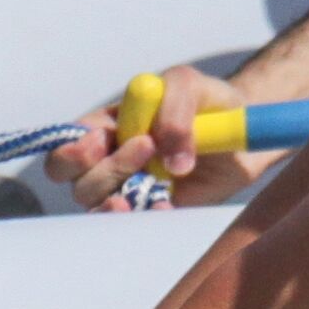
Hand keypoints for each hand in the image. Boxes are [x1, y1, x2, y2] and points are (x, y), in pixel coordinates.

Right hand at [52, 65, 258, 211]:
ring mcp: (130, 189)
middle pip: (76, 182)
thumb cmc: (207, 101)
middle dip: (104, 171)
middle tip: (146, 149)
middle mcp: (109, 162)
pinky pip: (136, 224)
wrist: (244, 130)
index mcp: (105, 129)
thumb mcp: (188, 85)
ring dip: (122, 194)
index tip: (101, 141)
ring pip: (99, 206)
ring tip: (159, 179)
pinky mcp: (153, 210)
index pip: (64, 147)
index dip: (72, 151)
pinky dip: (147, 215)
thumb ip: (173, 110)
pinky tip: (165, 204)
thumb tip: (169, 161)